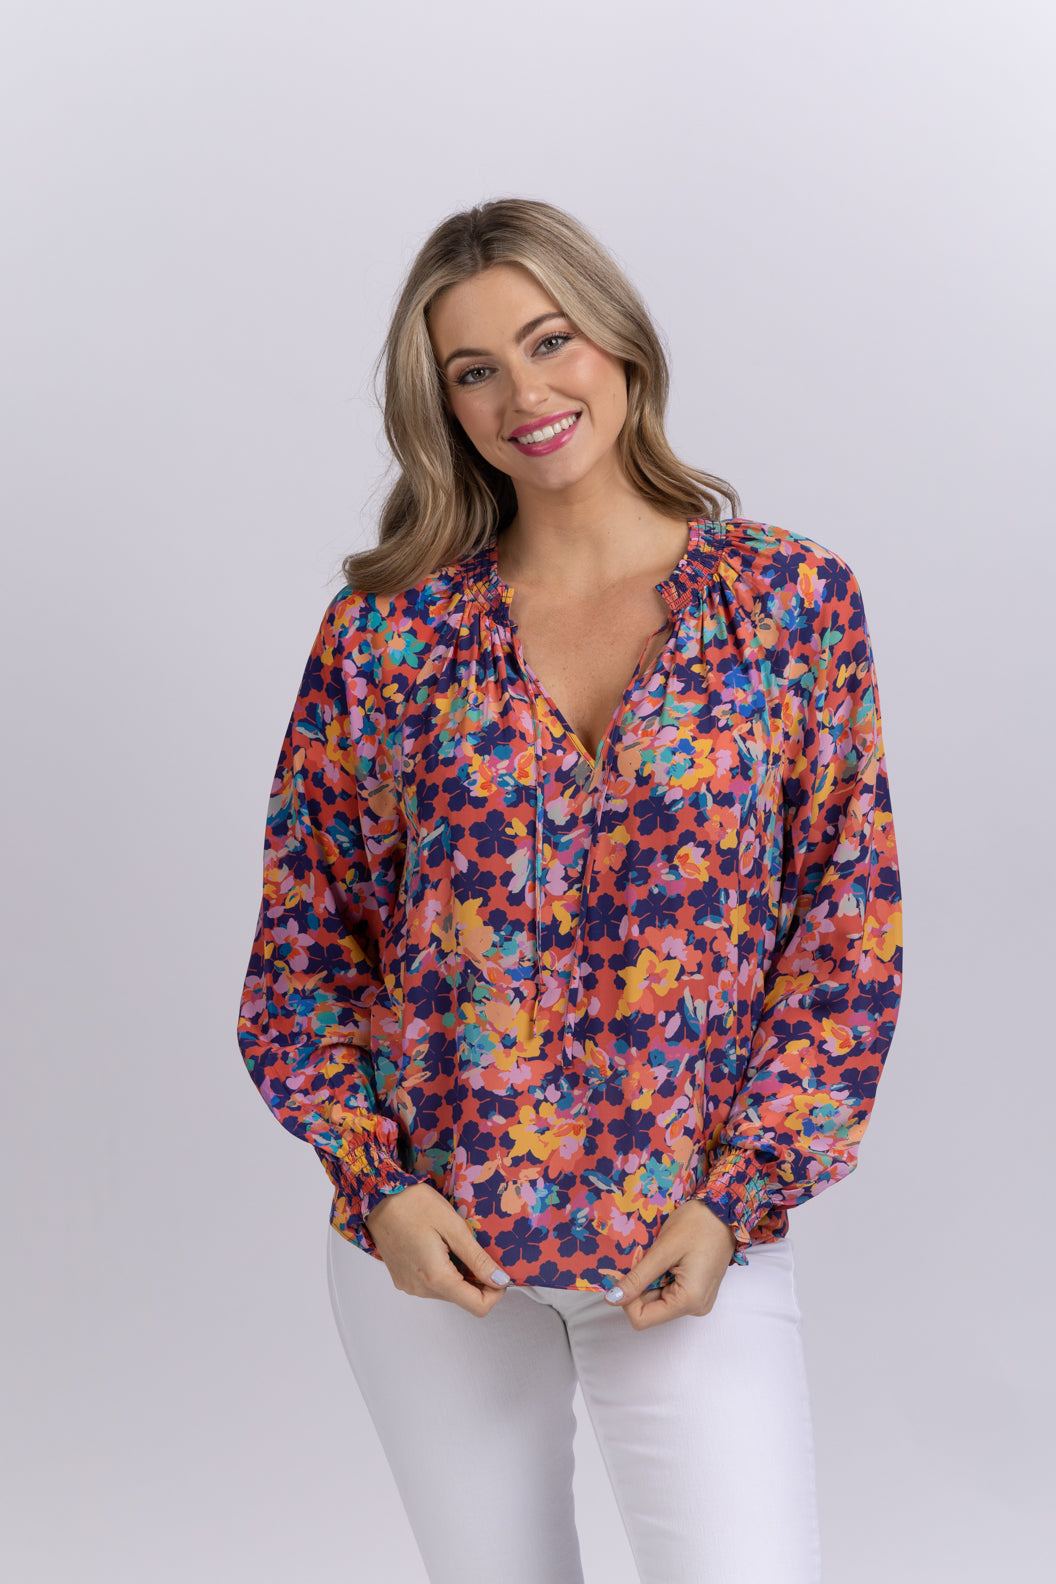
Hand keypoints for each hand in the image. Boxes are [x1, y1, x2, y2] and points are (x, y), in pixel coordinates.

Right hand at [364, 1182, 512, 1317]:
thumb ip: (477, 1258)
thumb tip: (500, 1280)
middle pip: (463, 1299)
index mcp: (436, 1278)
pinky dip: (443, 1271)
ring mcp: (409, 1286)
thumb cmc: (413, 1204)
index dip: (495, 1291)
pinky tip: (438, 1246)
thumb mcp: (453, 1226)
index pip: (478, 1307)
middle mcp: (421, 1289)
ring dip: (459, 1274)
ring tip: (452, 1243)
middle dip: (477, 1280)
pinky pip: (432, 1285)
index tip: (498, 1271)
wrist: (376, 1197)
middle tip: (474, 1248)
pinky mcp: (402, 1279)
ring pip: (448, 1292)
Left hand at [597, 1200, 737, 1329]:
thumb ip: (638, 1277)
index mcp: (688, 1301)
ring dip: (649, 1278)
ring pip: (657, 1299)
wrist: (724, 1210)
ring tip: (656, 1253)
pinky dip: (660, 1276)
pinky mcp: (697, 1290)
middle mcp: (695, 1307)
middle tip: (642, 1254)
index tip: (630, 1268)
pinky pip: (669, 1291)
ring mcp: (697, 1300)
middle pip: (650, 1309)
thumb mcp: (663, 1250)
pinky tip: (665, 1257)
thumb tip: (613, 1298)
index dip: (627, 1296)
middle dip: (639, 1283)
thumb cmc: (698, 1224)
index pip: (641, 1319)